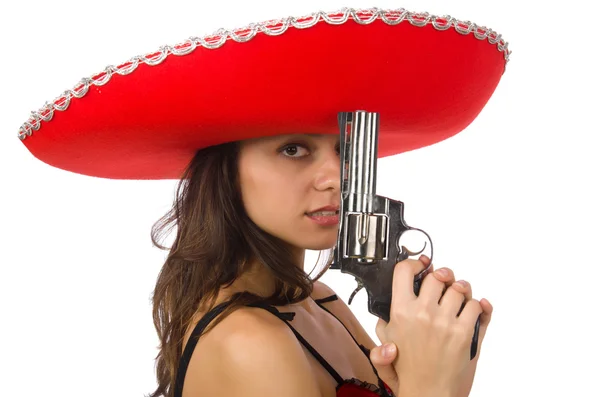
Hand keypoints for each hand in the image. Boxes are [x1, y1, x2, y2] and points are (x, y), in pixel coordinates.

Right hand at [370, 256, 490, 396]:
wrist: (428, 393)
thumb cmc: (409, 371)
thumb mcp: (384, 344)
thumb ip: (382, 325)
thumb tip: (384, 312)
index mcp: (401, 311)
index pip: (405, 271)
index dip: (414, 264)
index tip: (420, 266)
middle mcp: (424, 313)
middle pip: (437, 276)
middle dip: (441, 277)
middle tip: (442, 284)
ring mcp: (446, 322)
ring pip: (459, 288)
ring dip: (460, 291)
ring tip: (457, 298)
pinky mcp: (465, 333)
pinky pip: (477, 306)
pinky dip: (478, 306)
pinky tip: (471, 309)